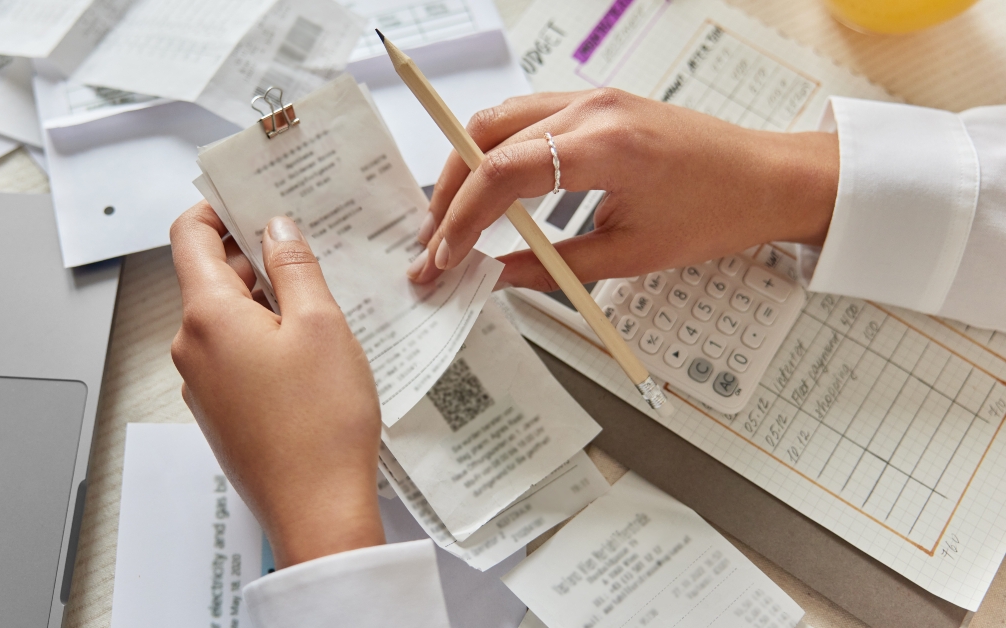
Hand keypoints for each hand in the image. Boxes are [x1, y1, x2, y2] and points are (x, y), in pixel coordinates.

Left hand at [170, 201, 384, 567]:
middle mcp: (191, 348)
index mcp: (207, 316)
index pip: (188, 237)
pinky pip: (234, 356)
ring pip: (225, 319)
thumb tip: (276, 228)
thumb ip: (294, 266)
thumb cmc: (321, 423)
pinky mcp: (221, 412)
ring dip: (264, 300)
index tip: (248, 197)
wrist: (317, 510)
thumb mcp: (321, 325)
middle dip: (254, 256)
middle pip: (210, 277)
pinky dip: (263, 338)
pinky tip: (309, 350)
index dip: (216, 208)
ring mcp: (202, 384)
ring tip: (319, 301)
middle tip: (306, 245)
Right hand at [407, 88, 839, 289]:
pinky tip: (490, 187)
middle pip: (487, 137)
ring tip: (452, 217)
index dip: (461, 218)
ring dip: (466, 166)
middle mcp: (592, 110)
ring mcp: (593, 100)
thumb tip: (496, 277)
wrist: (769, 178)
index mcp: (605, 147)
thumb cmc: (717, 212)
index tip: (444, 256)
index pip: (502, 173)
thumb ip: (553, 266)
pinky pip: (526, 117)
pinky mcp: (597, 104)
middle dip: (449, 192)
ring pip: (499, 120)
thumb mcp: (631, 255)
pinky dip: (496, 151)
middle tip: (434, 241)